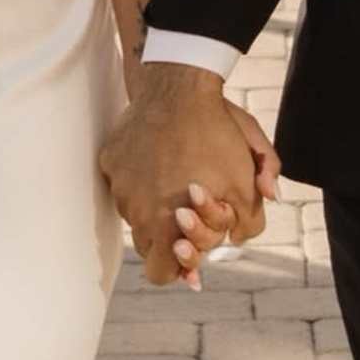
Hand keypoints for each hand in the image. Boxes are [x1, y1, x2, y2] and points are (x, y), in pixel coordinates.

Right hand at [102, 60, 275, 282]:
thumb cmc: (216, 136)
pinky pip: (124, 180)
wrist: (180, 85)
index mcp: (162, 223)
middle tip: (188, 215)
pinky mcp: (111, 159)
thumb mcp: (247, 182)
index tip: (190, 252)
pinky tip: (161, 156)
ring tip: (178, 178)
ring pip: (134, 211)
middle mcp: (132, 209)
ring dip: (153, 205)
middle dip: (169, 237)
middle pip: (148, 244)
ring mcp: (118, 183)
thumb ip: (249, 221)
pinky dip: (141, 177)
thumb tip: (238, 237)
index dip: (177, 269)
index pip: (160, 274)